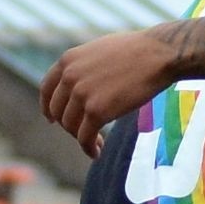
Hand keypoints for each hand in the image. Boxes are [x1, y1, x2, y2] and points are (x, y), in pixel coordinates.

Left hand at [36, 26, 183, 148]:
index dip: (47, 107)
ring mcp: (81, 94)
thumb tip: (81, 87)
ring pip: (70, 126)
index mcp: (68, 60)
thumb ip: (84, 67)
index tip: (51, 119)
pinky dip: (88, 148)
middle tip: (84, 132)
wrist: (158, 54)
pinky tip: (96, 152)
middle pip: (58, 111)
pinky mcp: (96, 111)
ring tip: (96, 142)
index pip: (46, 89)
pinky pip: (85, 137)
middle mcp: (69, 77)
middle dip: (69, 125)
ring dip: (81, 138)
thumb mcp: (99, 50)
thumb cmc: (137, 51)